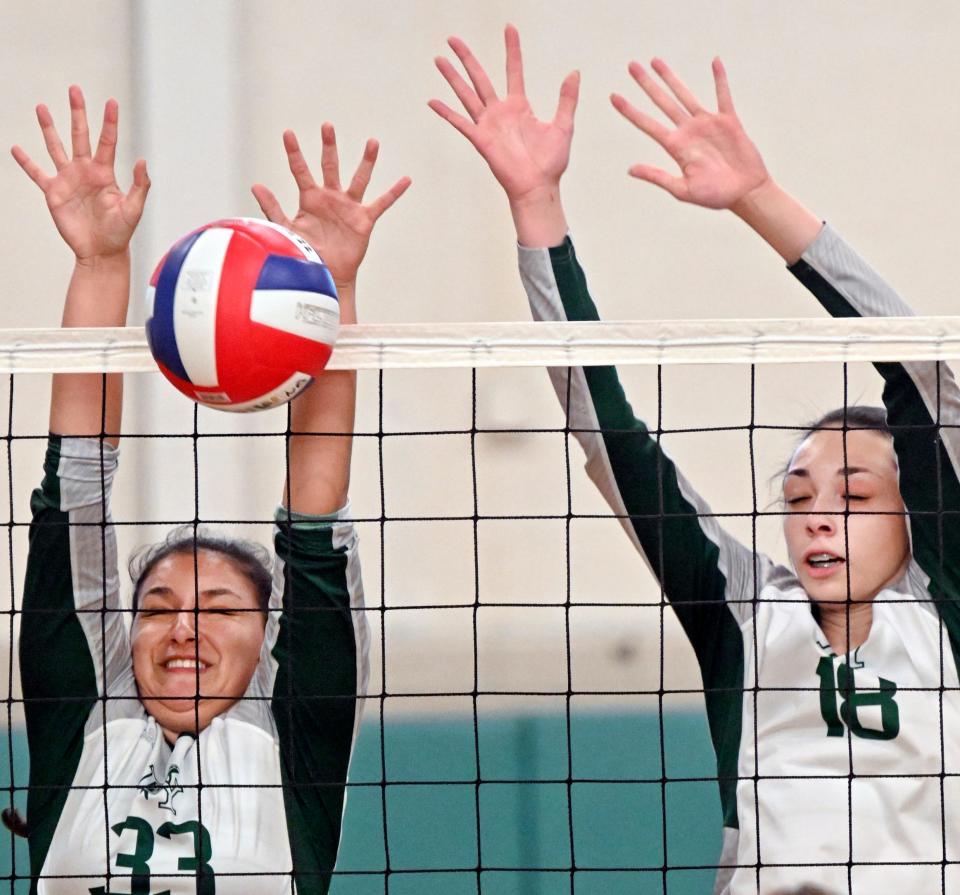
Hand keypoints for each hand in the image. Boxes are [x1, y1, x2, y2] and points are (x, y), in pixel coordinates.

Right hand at [11, 85, 148, 260]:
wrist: (101, 251)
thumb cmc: (120, 233)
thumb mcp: (133, 209)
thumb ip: (140, 185)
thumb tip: (142, 161)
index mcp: (105, 173)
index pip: (107, 141)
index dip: (109, 122)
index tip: (111, 102)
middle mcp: (86, 171)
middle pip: (80, 135)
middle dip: (77, 112)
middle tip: (74, 90)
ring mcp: (68, 180)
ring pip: (56, 147)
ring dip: (48, 128)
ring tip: (42, 107)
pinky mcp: (54, 193)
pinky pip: (37, 174)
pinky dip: (26, 162)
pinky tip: (16, 148)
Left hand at [251, 124, 409, 288]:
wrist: (326, 273)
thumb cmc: (306, 251)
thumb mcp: (286, 228)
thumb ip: (272, 208)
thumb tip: (256, 185)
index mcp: (310, 198)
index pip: (300, 170)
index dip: (294, 152)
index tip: (288, 133)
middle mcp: (330, 197)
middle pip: (330, 166)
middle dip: (329, 146)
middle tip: (327, 125)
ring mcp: (348, 207)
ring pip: (359, 179)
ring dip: (366, 161)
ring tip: (373, 142)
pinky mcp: (364, 219)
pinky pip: (382, 203)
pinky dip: (394, 192)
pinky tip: (405, 180)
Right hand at [429, 25, 578, 205]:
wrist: (538, 187)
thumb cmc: (550, 162)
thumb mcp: (564, 125)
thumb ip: (567, 99)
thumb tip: (574, 72)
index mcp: (519, 106)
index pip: (514, 70)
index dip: (512, 49)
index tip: (509, 28)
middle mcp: (500, 112)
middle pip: (480, 78)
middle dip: (467, 58)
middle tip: (453, 39)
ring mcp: (488, 125)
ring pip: (467, 94)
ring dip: (452, 77)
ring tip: (440, 59)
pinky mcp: (481, 140)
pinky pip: (460, 123)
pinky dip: (446, 113)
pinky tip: (432, 101)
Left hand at [611, 58, 769, 210]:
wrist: (745, 193)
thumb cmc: (715, 196)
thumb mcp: (682, 189)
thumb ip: (657, 177)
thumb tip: (630, 169)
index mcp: (676, 147)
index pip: (647, 124)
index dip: (630, 111)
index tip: (613, 97)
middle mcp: (688, 132)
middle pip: (662, 102)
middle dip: (646, 84)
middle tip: (631, 66)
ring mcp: (707, 124)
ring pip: (685, 94)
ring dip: (670, 78)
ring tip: (655, 61)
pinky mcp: (728, 121)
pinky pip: (723, 96)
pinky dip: (720, 79)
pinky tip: (714, 62)